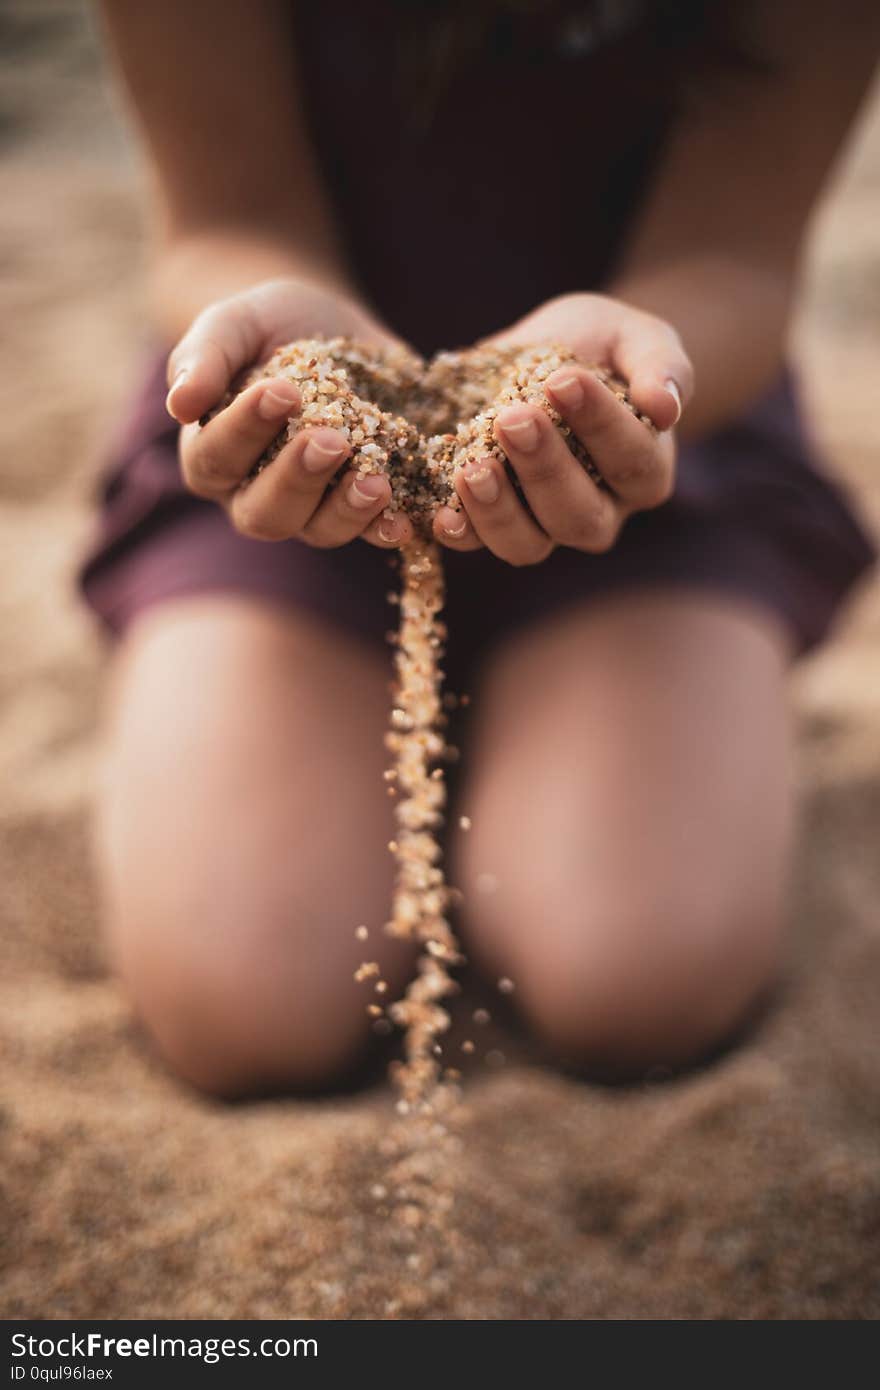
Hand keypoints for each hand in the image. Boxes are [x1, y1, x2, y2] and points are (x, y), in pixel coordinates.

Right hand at [165, 278, 415, 548]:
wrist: (334, 326)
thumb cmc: (270, 327)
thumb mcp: (236, 324)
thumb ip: (204, 357)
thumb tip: (180, 404)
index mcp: (212, 454)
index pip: (217, 456)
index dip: (245, 429)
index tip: (282, 391)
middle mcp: (254, 494)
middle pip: (264, 512)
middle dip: (297, 478)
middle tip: (330, 441)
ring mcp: (310, 509)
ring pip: (317, 530)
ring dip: (347, 511)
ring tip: (376, 481)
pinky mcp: (360, 508)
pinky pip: (370, 532)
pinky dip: (386, 529)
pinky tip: (404, 521)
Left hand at [433, 293, 693, 564]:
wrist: (541, 352)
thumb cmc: (598, 344)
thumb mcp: (633, 336)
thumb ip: (660, 365)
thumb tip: (667, 407)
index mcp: (645, 470)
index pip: (631, 459)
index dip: (600, 424)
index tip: (563, 379)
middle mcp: (600, 511)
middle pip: (579, 514)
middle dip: (544, 468)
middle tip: (513, 419)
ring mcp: (544, 526)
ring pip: (529, 543)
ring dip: (498, 510)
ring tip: (472, 467)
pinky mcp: (493, 525)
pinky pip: (478, 544)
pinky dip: (460, 532)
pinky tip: (442, 513)